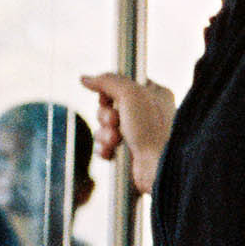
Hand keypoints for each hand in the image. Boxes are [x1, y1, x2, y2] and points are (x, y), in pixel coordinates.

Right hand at [82, 74, 176, 190]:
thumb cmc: (151, 129)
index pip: (124, 83)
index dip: (110, 91)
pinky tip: (111, 151)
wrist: (158, 167)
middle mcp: (147, 113)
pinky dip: (104, 148)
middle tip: (115, 121)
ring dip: (104, 133)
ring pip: (105, 127)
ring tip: (115, 140)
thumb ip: (107, 81)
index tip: (108, 97)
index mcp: (155, 94)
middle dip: (105, 115)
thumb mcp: (130, 94)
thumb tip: (86, 78)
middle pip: (109, 105)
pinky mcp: (129, 152)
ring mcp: (138, 134)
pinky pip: (106, 145)